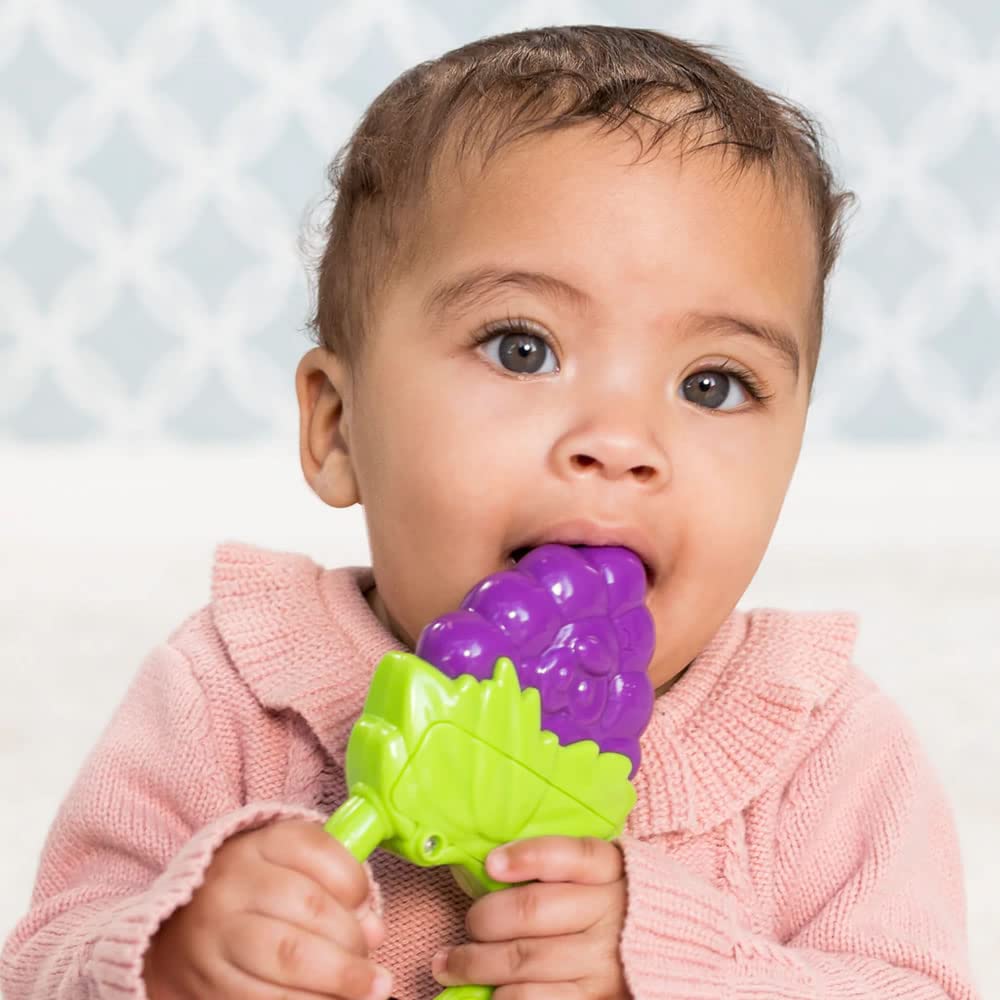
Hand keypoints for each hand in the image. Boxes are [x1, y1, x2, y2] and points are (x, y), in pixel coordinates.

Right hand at [143, 818, 392, 999]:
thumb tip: (373, 931)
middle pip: (309, 907)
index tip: (367, 905)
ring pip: (290, 957)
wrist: (174, 934)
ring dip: (340, 981)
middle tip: (375, 966)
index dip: (355, 881)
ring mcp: (214, 936)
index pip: (317, 850)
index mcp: (256, 846)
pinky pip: (267, 999)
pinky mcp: (207, 986)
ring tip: (368, 990)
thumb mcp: (286, 868)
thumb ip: (332, 885)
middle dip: (352, 941)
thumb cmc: (252, 897)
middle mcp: (231, 886)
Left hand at [432, 836, 630, 998]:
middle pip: (532, 911)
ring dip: (475, 963)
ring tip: (449, 962)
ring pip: (525, 960)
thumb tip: (494, 866)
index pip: (570, 854)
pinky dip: (504, 997)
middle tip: (467, 923)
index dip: (527, 857)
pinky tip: (490, 992)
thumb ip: (565, 865)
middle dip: (483, 919)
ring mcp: (604, 963)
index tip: (491, 864)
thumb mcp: (609, 871)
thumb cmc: (625, 904)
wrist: (681, 952)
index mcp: (612, 870)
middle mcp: (609, 913)